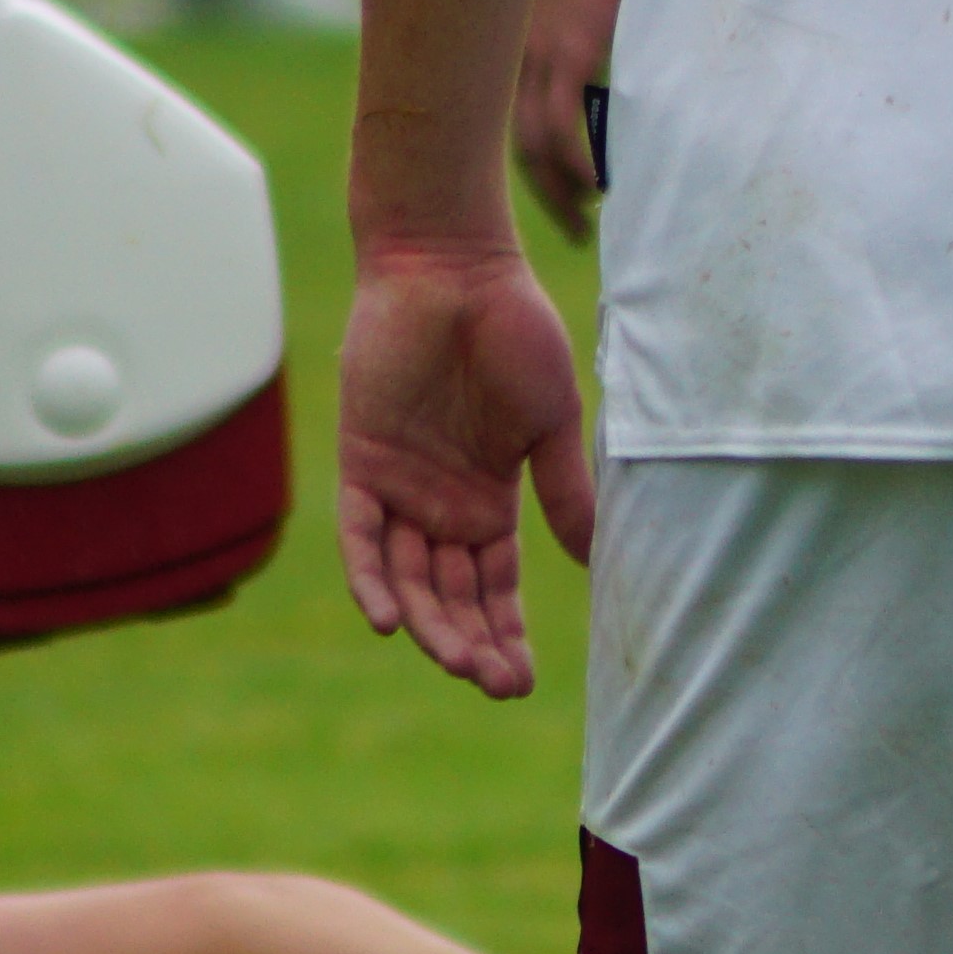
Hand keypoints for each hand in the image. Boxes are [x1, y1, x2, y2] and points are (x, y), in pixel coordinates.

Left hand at [334, 238, 597, 697]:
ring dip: (429, 623)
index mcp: (489, 501)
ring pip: (409, 578)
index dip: (506, 635)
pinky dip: (370, 578)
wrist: (455, 269)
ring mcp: (399, 487)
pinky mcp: (362, 462)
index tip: (522, 683)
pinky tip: (387, 622)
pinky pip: (359, 536)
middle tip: (494, 684)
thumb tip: (593, 564)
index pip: (493, 588)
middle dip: (471, 643)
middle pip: (451, 595)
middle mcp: (441, 505)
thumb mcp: (552, 422)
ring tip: (455, 663)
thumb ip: (565, 491)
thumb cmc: (514, 331)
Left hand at [511, 0, 633, 242]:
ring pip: (534, 141)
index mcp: (518, 48)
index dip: (535, 170)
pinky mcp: (570, 46)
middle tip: (576, 228)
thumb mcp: (584, 3)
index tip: (562, 201)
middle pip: (517, 145)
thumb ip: (588, 47)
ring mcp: (540, 54)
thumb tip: (617, 87)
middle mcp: (518, 56)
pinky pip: (565, 120)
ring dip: (560, 188)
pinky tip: (598, 187)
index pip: (511, 124)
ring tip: (589, 218)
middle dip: (545, 195)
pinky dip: (578, 159)